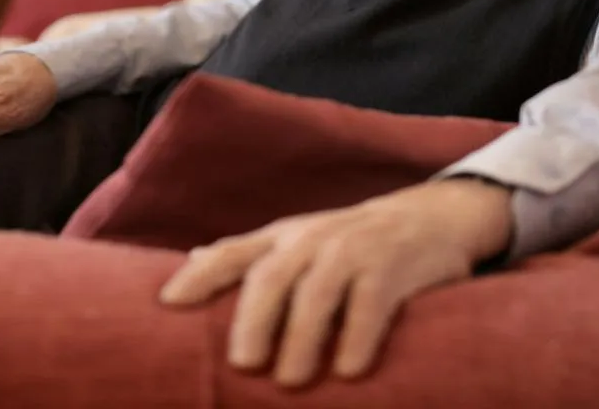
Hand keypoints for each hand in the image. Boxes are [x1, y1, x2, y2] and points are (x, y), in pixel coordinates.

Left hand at [158, 179, 512, 387]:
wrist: (430, 216)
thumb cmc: (349, 241)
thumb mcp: (297, 240)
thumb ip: (249, 254)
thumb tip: (192, 263)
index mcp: (282, 237)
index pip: (232, 253)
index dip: (199, 276)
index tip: (169, 305)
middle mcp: (311, 240)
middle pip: (272, 277)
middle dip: (254, 320)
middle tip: (243, 364)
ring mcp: (351, 252)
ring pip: (317, 294)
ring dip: (301, 338)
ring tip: (288, 380)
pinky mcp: (391, 270)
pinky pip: (371, 305)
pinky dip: (357, 338)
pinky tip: (347, 371)